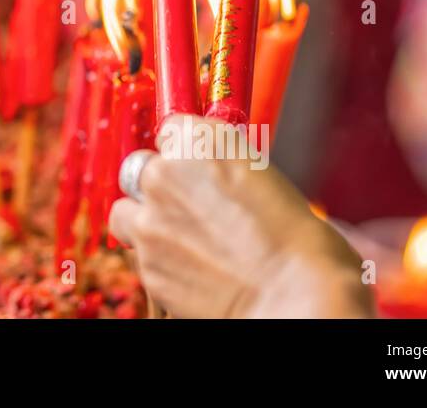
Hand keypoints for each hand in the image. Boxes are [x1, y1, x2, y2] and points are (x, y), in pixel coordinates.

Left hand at [108, 115, 372, 317]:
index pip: (171, 129)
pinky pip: (139, 252)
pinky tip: (192, 266)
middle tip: (184, 205)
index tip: (191, 165)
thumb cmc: (299, 243)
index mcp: (202, 142)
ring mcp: (150, 218)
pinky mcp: (147, 262)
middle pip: (140, 166)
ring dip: (147, 220)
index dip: (182, 151)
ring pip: (127, 210)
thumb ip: (224, 166)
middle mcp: (167, 172)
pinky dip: (158, 258)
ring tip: (183, 239)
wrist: (296, 297)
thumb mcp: (264, 178)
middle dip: (157, 184)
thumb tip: (212, 173)